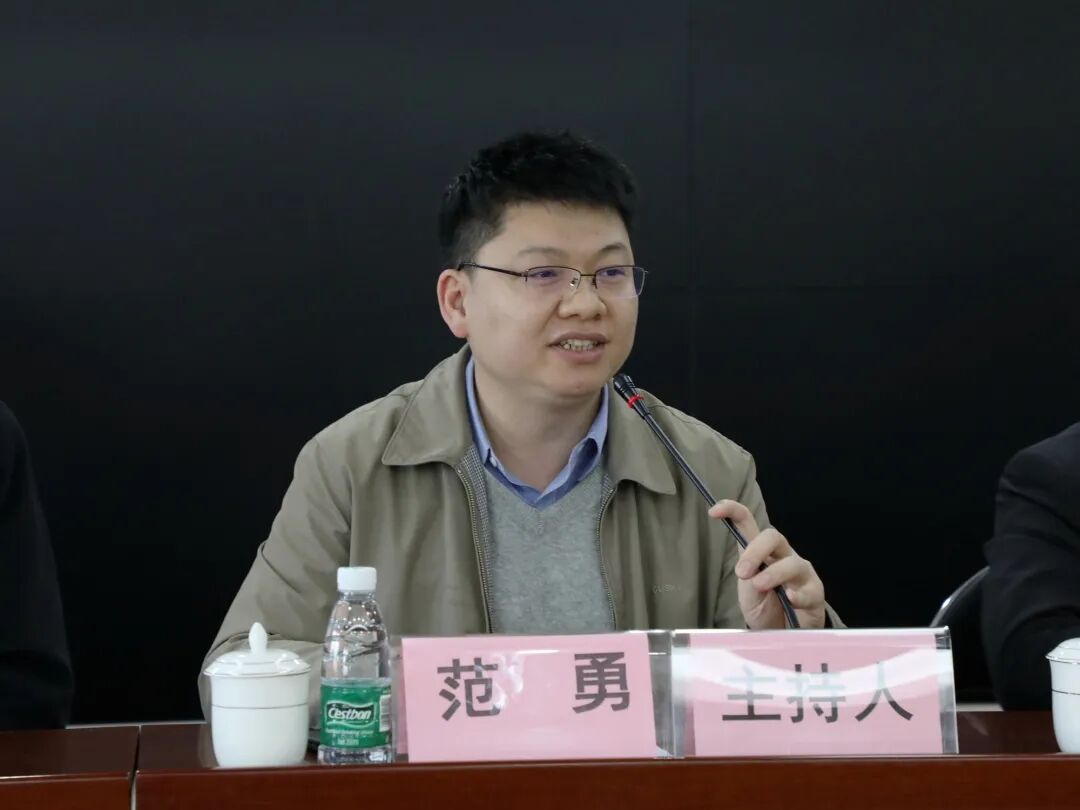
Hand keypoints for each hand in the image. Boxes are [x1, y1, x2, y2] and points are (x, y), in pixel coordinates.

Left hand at [709, 499, 825, 628]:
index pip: (748, 523)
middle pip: (773, 537)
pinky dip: (798, 594)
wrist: (783, 632)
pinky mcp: (815, 591)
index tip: (713, 511)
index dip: (732, 511)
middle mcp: (783, 555)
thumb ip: (747, 576)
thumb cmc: (765, 606)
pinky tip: (790, 599)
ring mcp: (801, 572)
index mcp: (761, 552)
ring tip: (760, 586)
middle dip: (756, 551)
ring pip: (792, 562)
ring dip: (774, 573)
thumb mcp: (748, 591)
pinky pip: (809, 589)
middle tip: (742, 573)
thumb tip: (746, 569)